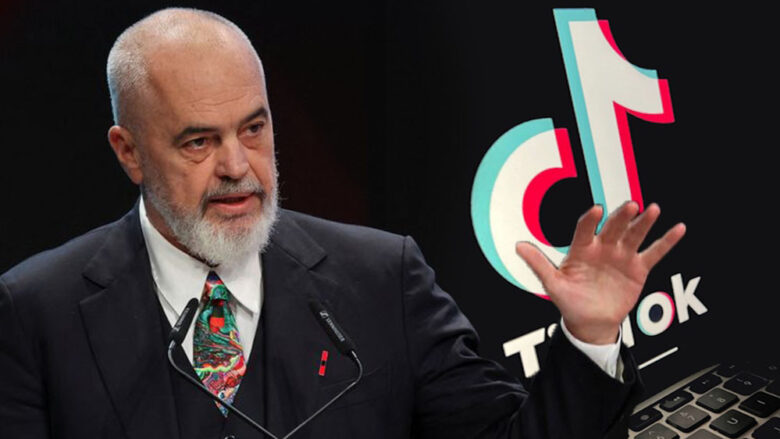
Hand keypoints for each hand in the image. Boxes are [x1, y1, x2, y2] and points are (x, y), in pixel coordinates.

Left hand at [515, 202, 685, 344]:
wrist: (590, 322)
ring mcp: (621, 256)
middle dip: (621, 217)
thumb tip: (518, 245)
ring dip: (644, 223)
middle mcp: (603, 248)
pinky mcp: (638, 268)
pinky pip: (654, 252)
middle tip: (630, 206)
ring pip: (634, 235)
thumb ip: (538, 264)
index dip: (589, 221)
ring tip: (652, 210)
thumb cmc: (570, 301)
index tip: (596, 210)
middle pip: (613, 228)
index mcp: (581, 249)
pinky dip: (666, 241)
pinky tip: (678, 228)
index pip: (585, 230)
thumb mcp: (552, 284)